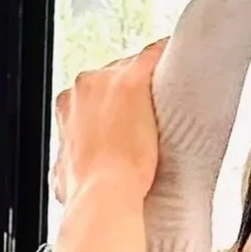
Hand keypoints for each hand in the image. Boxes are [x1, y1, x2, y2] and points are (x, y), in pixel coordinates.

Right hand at [49, 40, 164, 209]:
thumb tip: (68, 173)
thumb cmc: (88, 194)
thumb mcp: (65, 176)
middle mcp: (83, 88)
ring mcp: (108, 80)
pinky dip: (167, 56)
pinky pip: (154, 55)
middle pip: (113, 76)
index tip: (130, 119)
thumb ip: (68, 165)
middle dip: (131, 93)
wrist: (104, 196)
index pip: (94, 93)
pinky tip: (185, 61)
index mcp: (67, 107)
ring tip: (174, 98)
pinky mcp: (133, 80)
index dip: (114, 104)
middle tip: (152, 116)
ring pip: (134, 67)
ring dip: (150, 81)